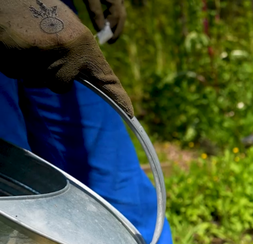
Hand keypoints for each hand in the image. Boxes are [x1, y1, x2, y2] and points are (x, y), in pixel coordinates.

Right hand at [0, 0, 133, 115]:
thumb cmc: (39, 11)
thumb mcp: (67, 29)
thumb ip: (78, 52)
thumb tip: (85, 76)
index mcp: (84, 43)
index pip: (105, 77)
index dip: (118, 97)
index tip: (130, 112)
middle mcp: (68, 51)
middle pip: (60, 86)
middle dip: (50, 75)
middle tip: (42, 51)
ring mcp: (43, 54)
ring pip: (37, 80)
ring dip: (29, 67)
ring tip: (26, 43)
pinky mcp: (20, 57)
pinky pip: (16, 73)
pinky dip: (13, 63)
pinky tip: (14, 44)